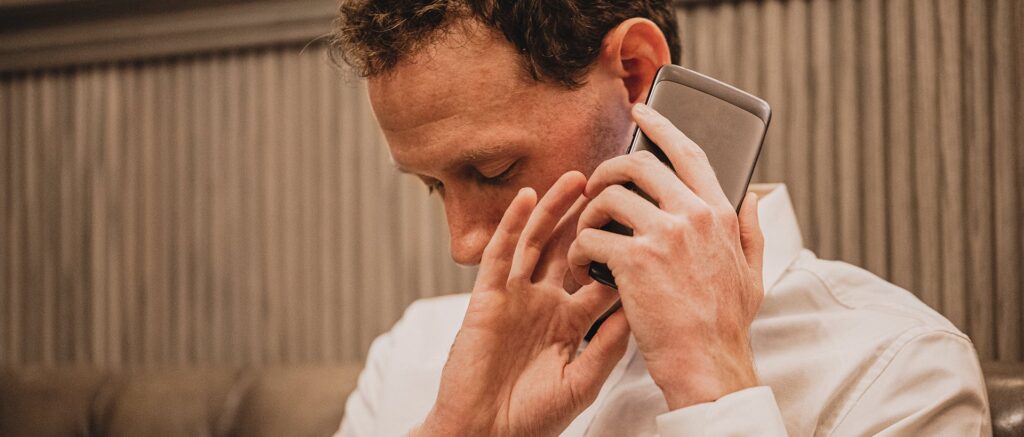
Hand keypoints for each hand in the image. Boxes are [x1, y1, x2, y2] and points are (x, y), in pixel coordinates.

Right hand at [415, 172, 630, 436]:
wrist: (486, 434)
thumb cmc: (532, 417)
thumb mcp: (583, 381)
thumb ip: (608, 343)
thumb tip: (639, 305)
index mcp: (569, 323)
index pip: (597, 276)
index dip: (618, 250)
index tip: (641, 223)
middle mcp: (543, 303)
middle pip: (568, 249)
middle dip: (588, 218)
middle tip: (612, 186)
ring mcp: (515, 298)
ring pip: (536, 242)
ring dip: (554, 209)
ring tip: (576, 179)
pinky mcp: (487, 298)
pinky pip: (500, 255)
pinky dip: (512, 225)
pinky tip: (527, 198)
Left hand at [567, 103, 765, 409]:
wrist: (709, 364)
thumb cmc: (726, 325)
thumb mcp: (753, 272)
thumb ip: (752, 229)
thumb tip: (753, 195)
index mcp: (721, 214)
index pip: (688, 152)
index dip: (661, 126)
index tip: (640, 111)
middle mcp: (693, 214)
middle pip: (637, 165)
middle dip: (606, 173)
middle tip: (593, 190)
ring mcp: (664, 234)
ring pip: (608, 197)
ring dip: (588, 216)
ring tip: (587, 240)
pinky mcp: (635, 259)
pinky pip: (591, 237)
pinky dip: (580, 252)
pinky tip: (586, 270)